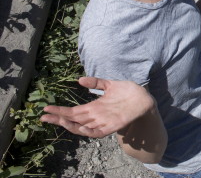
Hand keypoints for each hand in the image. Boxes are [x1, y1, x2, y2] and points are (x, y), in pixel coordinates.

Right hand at [40, 77, 154, 137]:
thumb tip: (79, 80)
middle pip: (73, 120)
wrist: (145, 98)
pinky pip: (97, 132)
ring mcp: (104, 122)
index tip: (46, 109)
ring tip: (57, 120)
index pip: (73, 112)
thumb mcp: (110, 85)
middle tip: (43, 117)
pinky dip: (88, 131)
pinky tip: (78, 127)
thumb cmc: (128, 92)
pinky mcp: (113, 126)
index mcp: (94, 108)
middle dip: (58, 119)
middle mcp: (96, 116)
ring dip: (69, 125)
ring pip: (82, 127)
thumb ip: (96, 83)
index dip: (59, 111)